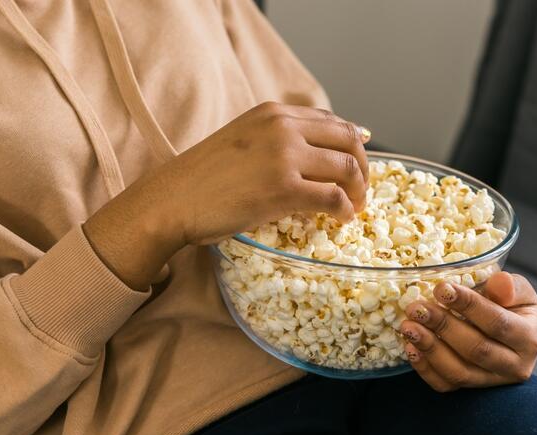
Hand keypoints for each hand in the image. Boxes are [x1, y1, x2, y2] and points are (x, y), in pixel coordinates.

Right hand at [84, 102, 369, 289]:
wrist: (172, 200)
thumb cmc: (201, 179)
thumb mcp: (242, 141)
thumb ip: (275, 140)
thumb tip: (312, 158)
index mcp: (274, 112)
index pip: (332, 121)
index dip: (353, 144)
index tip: (357, 164)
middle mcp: (283, 127)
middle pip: (348, 141)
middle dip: (363, 168)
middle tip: (361, 191)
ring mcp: (285, 156)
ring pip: (346, 168)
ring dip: (358, 192)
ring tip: (353, 208)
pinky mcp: (284, 188)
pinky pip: (332, 197)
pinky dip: (344, 210)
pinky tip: (340, 219)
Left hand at [399, 272, 536, 391]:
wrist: (509, 332)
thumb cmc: (511, 307)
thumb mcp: (519, 291)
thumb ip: (510, 286)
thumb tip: (499, 282)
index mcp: (530, 338)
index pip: (497, 323)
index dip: (468, 306)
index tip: (441, 288)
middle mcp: (515, 366)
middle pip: (476, 350)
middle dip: (443, 327)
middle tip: (416, 308)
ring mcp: (492, 382)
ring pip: (459, 372)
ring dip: (430, 348)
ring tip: (408, 327)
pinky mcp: (471, 390)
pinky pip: (446, 385)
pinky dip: (425, 368)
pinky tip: (411, 347)